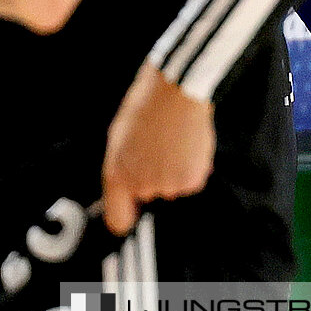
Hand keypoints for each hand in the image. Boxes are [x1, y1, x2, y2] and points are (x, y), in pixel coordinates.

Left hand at [101, 63, 215, 235]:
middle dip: (155, 176)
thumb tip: (128, 186)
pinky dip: (193, 166)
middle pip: (149, 195)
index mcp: (117, 176)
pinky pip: (191, 180)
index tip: (135, 209)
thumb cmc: (147, 105)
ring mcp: (167, 185)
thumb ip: (122, 167)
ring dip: (175, 170)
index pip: (118, 220)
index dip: (128, 214)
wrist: (178, 91)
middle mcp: (141, 186)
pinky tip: (188, 144)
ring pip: (172, 186)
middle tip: (160, 148)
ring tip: (175, 142)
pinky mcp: (191, 180)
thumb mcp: (120, 137)